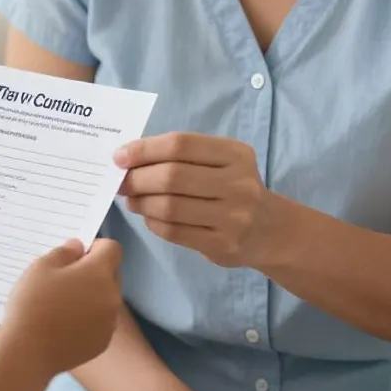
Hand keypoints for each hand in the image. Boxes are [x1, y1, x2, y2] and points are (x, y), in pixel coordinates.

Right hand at [1, 238, 122, 374]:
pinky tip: (66, 325)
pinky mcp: (102, 342)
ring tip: (64, 305)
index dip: (95, 247)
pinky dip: (90, 318)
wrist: (28, 353)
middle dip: (94, 271)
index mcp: (99, 272)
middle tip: (66, 280)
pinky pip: (102, 321)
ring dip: (93, 295)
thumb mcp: (41, 266)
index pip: (112, 248)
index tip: (75, 256)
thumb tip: (79, 247)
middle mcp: (112, 296)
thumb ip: (65, 251)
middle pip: (112, 273)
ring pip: (107, 298)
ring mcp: (110, 322)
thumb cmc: (33, 303)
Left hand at [115, 133, 275, 267]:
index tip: (119, 156)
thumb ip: (183, 156)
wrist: (271, 230)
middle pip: (172, 177)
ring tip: (131, 199)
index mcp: (235, 154)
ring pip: (170, 207)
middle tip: (121, 182)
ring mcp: (233, 217)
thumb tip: (129, 158)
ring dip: (141, 202)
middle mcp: (238, 184)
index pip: (180, 144)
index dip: (145, 149)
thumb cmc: (235, 187)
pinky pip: (175, 232)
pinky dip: (153, 223)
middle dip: (137, 178)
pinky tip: (149, 216)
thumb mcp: (221, 161)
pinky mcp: (223, 245)